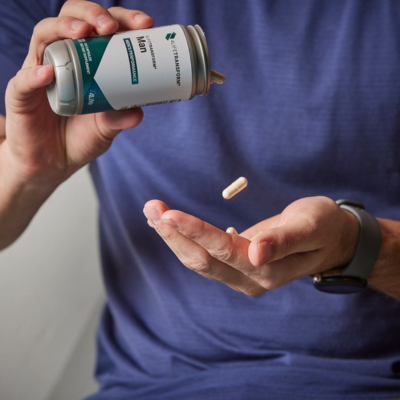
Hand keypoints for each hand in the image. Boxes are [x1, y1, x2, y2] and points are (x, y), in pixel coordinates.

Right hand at [2, 0, 153, 190]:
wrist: (54, 163)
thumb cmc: (80, 137)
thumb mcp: (106, 128)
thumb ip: (120, 119)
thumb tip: (138, 112)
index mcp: (86, 62)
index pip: (100, 28)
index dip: (121, 19)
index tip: (144, 24)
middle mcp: (62, 59)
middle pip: (71, 19)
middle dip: (92, 14)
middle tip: (111, 26)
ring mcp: (39, 73)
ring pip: (44, 36)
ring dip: (63, 28)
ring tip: (84, 33)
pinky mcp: (21, 95)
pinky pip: (23, 80)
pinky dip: (35, 75)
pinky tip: (49, 73)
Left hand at [143, 196, 359, 295]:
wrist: (330, 240)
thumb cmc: (323, 227)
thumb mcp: (311, 226)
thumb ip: (284, 241)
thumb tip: (256, 252)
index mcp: (268, 270)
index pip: (224, 251)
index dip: (195, 232)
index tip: (169, 214)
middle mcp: (250, 279)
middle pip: (202, 260)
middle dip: (174, 234)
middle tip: (151, 206)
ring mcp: (241, 276)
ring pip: (197, 260)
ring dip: (173, 237)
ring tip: (152, 212)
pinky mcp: (235, 268)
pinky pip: (203, 256)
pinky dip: (183, 240)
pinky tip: (168, 225)